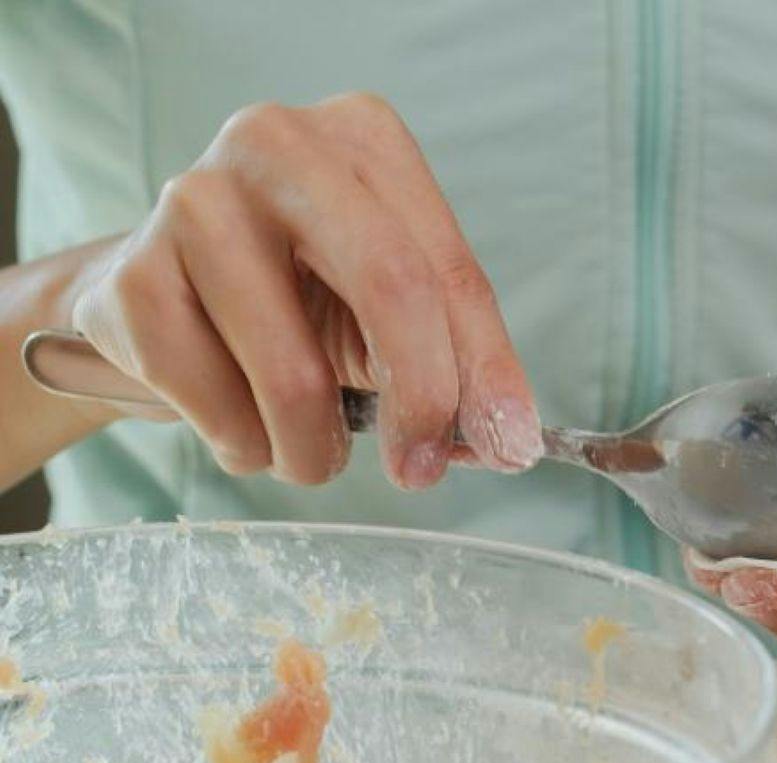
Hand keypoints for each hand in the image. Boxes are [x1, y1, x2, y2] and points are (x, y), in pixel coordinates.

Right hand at [67, 93, 539, 488]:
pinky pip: (213, 402)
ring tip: (307, 450)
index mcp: (362, 139)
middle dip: (420, 400)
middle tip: (418, 470)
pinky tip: (241, 425)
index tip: (507, 446)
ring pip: (294, 373)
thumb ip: (457, 367)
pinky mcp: (128, 275)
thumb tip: (509, 442)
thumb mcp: (390, 316)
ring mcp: (191, 200)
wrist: (157, 302)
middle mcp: (275, 144)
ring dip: (312, 448)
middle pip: (390, 287)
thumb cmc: (295, 297)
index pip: (447, 269)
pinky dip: (243, 444)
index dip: (486, 370)